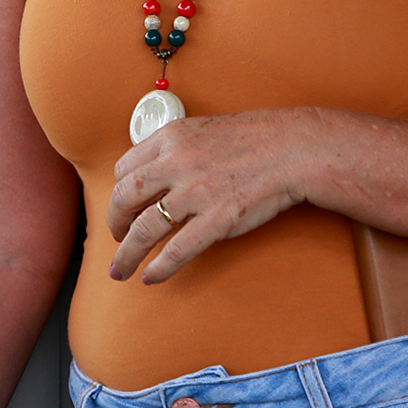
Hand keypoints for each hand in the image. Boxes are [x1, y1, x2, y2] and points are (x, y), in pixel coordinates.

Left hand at [105, 108, 313, 283]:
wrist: (293, 148)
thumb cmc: (255, 138)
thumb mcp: (203, 130)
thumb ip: (176, 149)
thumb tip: (156, 173)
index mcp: (170, 138)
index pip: (125, 168)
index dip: (118, 191)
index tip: (122, 204)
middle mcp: (176, 164)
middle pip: (125, 198)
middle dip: (114, 222)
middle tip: (115, 236)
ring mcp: (195, 193)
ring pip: (144, 229)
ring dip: (127, 254)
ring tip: (120, 269)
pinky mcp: (216, 220)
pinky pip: (177, 250)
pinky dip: (159, 267)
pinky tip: (151, 277)